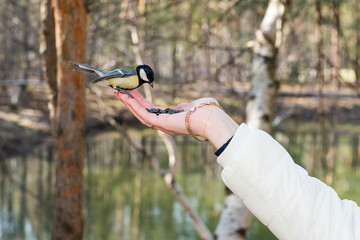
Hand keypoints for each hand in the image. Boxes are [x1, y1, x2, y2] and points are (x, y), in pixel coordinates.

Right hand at [116, 90, 238, 148]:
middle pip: (143, 113)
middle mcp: (164, 125)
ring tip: (120, 94)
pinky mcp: (161, 123)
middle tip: (120, 93)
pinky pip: (144, 114)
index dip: (140, 103)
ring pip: (141, 114)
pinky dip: (135, 106)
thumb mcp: (191, 107)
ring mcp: (162, 125)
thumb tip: (180, 107)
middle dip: (131, 103)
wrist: (211, 120)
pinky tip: (128, 98)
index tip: (132, 94)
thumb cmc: (205, 112)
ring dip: (130, 104)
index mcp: (170, 121)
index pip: (151, 112)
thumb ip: (183, 108)